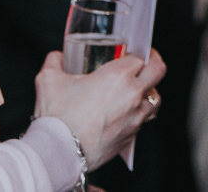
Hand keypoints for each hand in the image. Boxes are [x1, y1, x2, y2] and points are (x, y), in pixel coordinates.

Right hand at [35, 47, 167, 169]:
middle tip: (143, 64)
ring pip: (154, 98)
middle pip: (158, 70)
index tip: (129, 54)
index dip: (135, 53)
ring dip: (146, 92)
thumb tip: (57, 57)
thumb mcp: (49, 80)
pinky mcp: (131, 136)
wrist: (58, 153)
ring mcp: (135, 117)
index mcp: (118, 76)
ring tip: (133, 91)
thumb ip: (55, 62)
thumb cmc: (57, 118)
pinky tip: (121, 114)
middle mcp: (132, 94)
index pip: (141, 56)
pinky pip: (142, 120)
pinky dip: (136, 115)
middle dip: (152, 64)